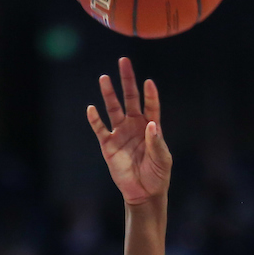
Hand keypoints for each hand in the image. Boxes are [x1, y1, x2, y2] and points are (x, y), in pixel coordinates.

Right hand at [87, 57, 171, 205]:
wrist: (144, 193)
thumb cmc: (157, 175)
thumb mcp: (162, 159)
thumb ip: (156, 142)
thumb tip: (151, 125)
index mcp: (151, 126)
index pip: (150, 106)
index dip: (150, 95)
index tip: (148, 83)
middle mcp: (134, 125)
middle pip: (130, 98)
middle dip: (127, 81)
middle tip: (124, 62)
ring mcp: (120, 133)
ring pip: (113, 109)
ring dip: (109, 94)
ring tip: (104, 78)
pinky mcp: (108, 145)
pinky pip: (100, 129)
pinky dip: (95, 120)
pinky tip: (91, 108)